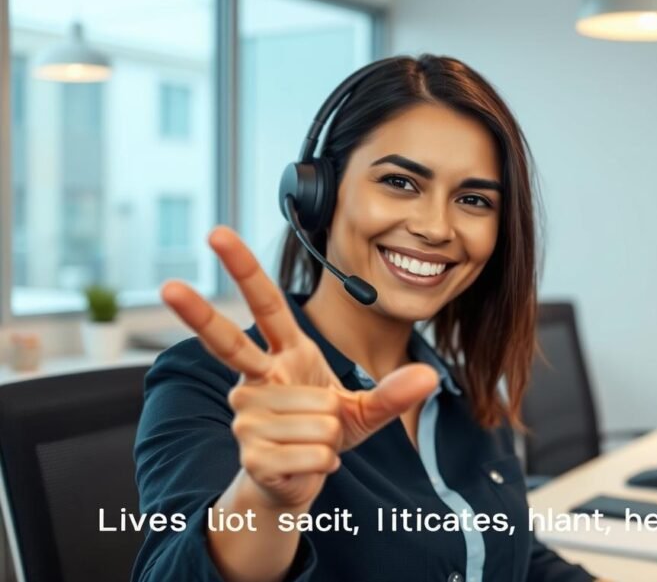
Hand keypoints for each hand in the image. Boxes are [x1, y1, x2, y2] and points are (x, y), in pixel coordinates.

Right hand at [160, 225, 437, 509]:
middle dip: (196, 312)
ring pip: (316, 418)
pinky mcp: (250, 453)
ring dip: (330, 437)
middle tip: (166, 285)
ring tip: (314, 442)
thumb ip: (393, 392)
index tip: (217, 234)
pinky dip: (325, 462)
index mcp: (282, 355)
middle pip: (229, 343)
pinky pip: (313, 452)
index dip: (243, 270)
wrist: (298, 483)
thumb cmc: (323, 435)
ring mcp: (246, 415)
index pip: (264, 305)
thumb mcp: (363, 410)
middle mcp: (254, 379)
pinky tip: (308, 464)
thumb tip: (429, 377)